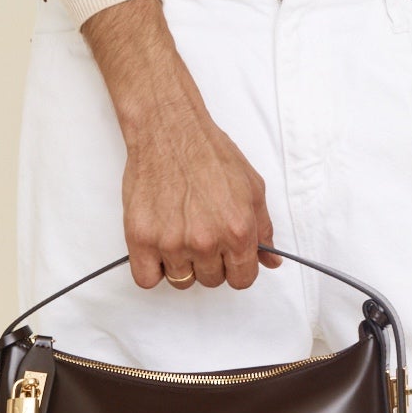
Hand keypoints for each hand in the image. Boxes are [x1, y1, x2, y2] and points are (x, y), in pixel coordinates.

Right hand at [122, 99, 283, 290]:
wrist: (169, 131)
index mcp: (238, 230)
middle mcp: (206, 241)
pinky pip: (147, 279)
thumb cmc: (208, 153)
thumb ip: (264, 229)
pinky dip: (152, 269)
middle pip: (212, 280)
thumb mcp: (252, 187)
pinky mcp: (141, 239)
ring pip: (181, 281)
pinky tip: (158, 248)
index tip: (228, 258)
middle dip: (210, 262)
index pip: (243, 279)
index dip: (237, 268)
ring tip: (179, 232)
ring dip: (181, 264)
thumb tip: (270, 261)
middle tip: (201, 234)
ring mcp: (171, 243)